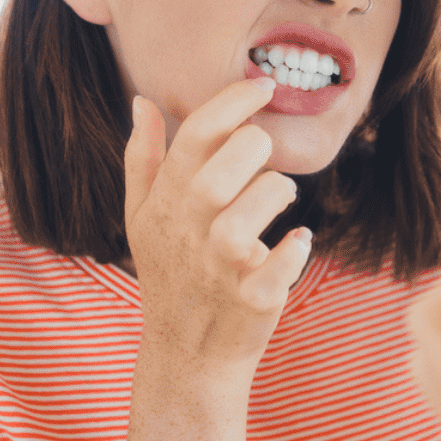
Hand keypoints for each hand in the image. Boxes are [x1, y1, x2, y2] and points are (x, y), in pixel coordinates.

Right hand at [124, 78, 311, 378]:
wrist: (186, 353)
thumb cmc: (171, 269)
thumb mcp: (143, 214)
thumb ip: (143, 157)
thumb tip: (141, 102)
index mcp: (165, 203)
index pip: (194, 137)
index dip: (232, 103)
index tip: (265, 86)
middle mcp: (188, 233)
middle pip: (215, 176)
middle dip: (253, 146)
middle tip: (266, 149)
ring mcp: (217, 270)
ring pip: (241, 224)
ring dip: (274, 195)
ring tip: (282, 196)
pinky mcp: (250, 302)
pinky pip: (272, 275)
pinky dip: (291, 254)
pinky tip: (298, 240)